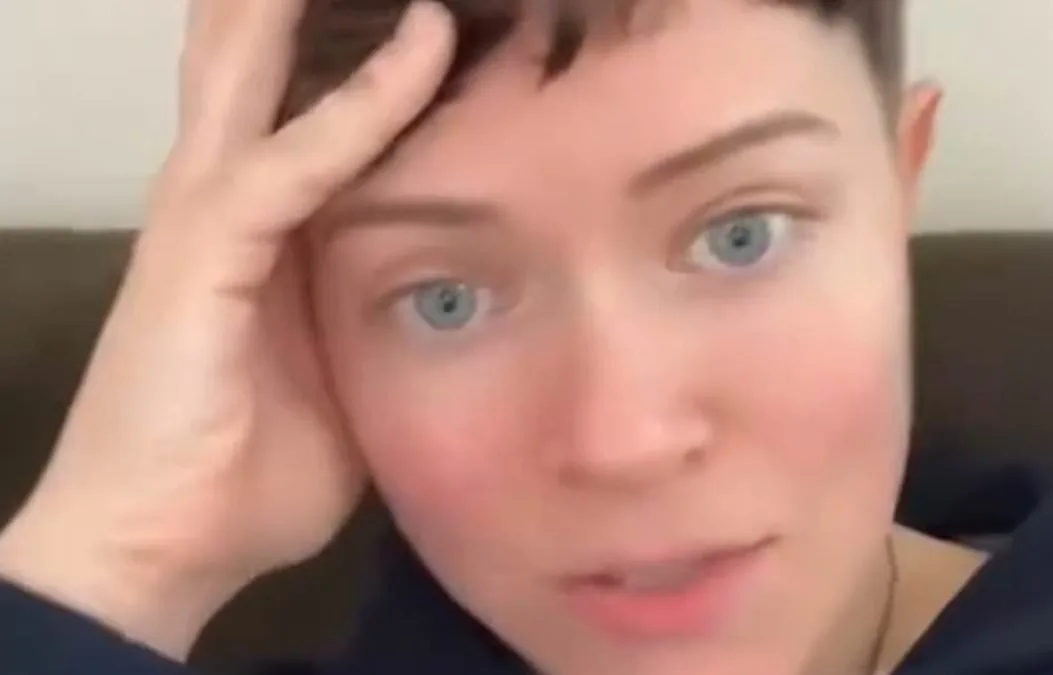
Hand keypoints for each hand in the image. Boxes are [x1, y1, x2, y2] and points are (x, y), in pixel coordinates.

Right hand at [0, 0, 452, 659]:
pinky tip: (418, 46)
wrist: (159, 550)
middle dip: (300, 7)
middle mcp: (223, 201)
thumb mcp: (341, 384)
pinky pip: (293, 159)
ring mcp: (204, 218)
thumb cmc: (246, 477)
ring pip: (256, 76)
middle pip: (254, 67)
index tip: (424, 10)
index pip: (301, 111)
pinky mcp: (202, 250)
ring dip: (304, 12)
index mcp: (259, 231)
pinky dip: (362, 104)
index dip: (354, 53)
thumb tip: (444, 308)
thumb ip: (374, 324)